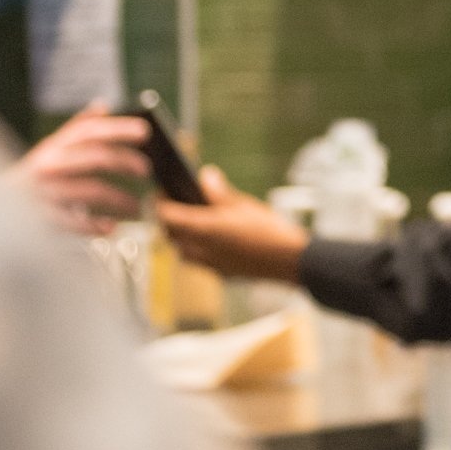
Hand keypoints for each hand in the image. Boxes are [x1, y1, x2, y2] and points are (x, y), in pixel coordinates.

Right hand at [6, 101, 149, 236]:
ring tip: (136, 207)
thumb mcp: (50, 149)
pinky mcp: (41, 218)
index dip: (118, 128)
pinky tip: (110, 228)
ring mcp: (44, 191)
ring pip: (91, 190)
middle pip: (95, 156)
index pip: (89, 131)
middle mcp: (49, 164)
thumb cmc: (30, 178)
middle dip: (125, 161)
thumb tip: (102, 106)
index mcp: (53, 146)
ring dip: (120, 198)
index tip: (145, 132)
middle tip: (146, 169)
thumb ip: (75, 129)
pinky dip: (95, 225)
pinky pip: (75, 222)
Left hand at [154, 165, 308, 281]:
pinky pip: (198, 262)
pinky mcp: (221, 274)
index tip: (161, 192)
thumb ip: (219, 192)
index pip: (166, 216)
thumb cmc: (269, 230)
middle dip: (167, 220)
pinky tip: (210, 240)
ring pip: (181, 251)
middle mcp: (201, 250)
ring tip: (190, 222)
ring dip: (179, 237)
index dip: (159, 203)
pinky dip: (196, 249)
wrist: (291, 261)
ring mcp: (210, 265)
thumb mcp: (243, 204)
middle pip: (170, 235)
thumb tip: (205, 176)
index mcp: (203, 229)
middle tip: (173, 203)